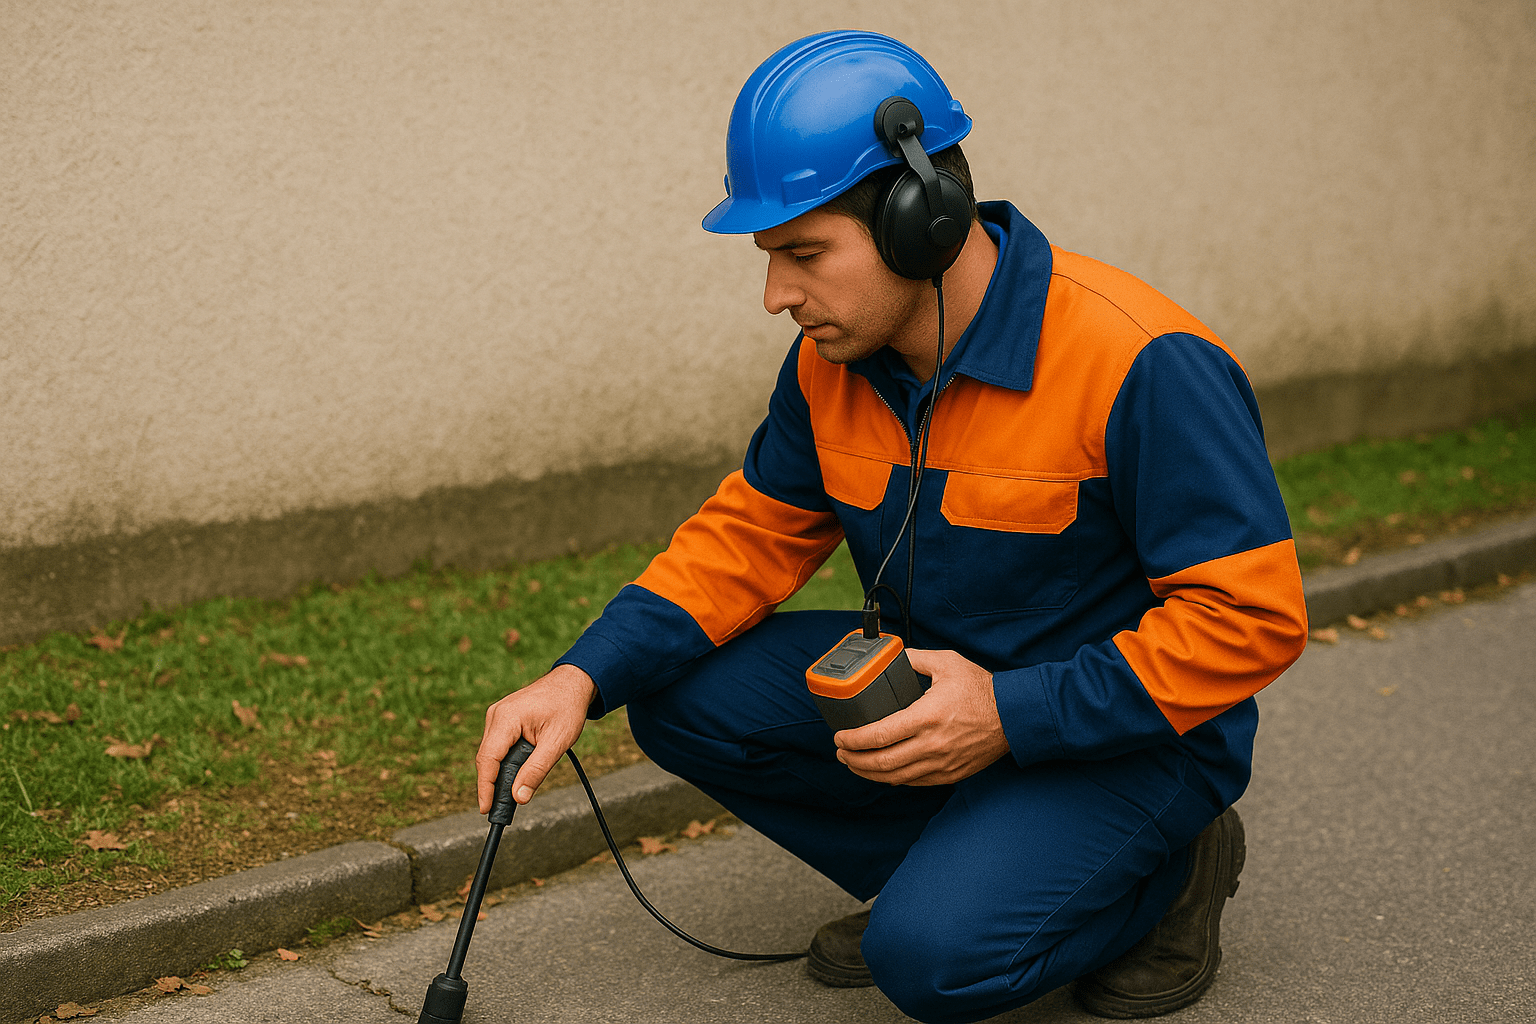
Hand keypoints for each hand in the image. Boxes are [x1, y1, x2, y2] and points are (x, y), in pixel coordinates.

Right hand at [476, 664, 596, 812]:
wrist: (572, 682)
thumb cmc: (567, 707)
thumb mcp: (557, 742)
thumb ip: (537, 769)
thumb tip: (519, 797)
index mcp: (506, 718)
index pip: (488, 759)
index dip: (485, 787)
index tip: (486, 809)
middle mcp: (496, 715)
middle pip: (487, 758)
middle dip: (493, 784)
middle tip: (501, 809)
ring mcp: (497, 715)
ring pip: (492, 753)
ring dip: (501, 772)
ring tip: (513, 792)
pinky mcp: (503, 718)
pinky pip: (499, 745)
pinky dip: (506, 761)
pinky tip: (517, 772)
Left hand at [832, 648, 1008, 785]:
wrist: (1014, 716)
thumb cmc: (981, 689)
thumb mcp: (947, 663)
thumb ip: (914, 658)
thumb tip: (890, 655)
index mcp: (926, 717)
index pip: (879, 736)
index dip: (853, 740)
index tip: (840, 737)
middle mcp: (932, 745)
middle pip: (881, 762)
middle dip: (853, 759)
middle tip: (840, 751)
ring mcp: (941, 764)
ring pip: (894, 778)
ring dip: (868, 773)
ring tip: (854, 763)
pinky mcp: (949, 774)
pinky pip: (913, 782)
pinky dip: (892, 778)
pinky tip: (882, 771)